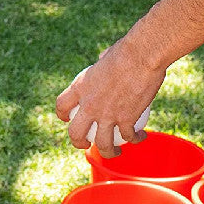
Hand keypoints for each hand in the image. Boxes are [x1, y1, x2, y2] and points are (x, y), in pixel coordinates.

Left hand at [56, 37, 164, 159]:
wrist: (141, 56)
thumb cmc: (126, 51)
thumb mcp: (104, 57)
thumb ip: (101, 64)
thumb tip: (103, 60)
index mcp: (80, 87)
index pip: (61, 105)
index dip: (63, 115)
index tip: (69, 119)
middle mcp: (89, 104)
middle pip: (75, 133)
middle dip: (79, 142)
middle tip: (88, 143)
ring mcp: (107, 115)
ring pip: (102, 145)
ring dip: (108, 152)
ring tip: (115, 151)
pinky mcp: (126, 120)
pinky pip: (129, 137)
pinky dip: (135, 139)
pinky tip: (141, 136)